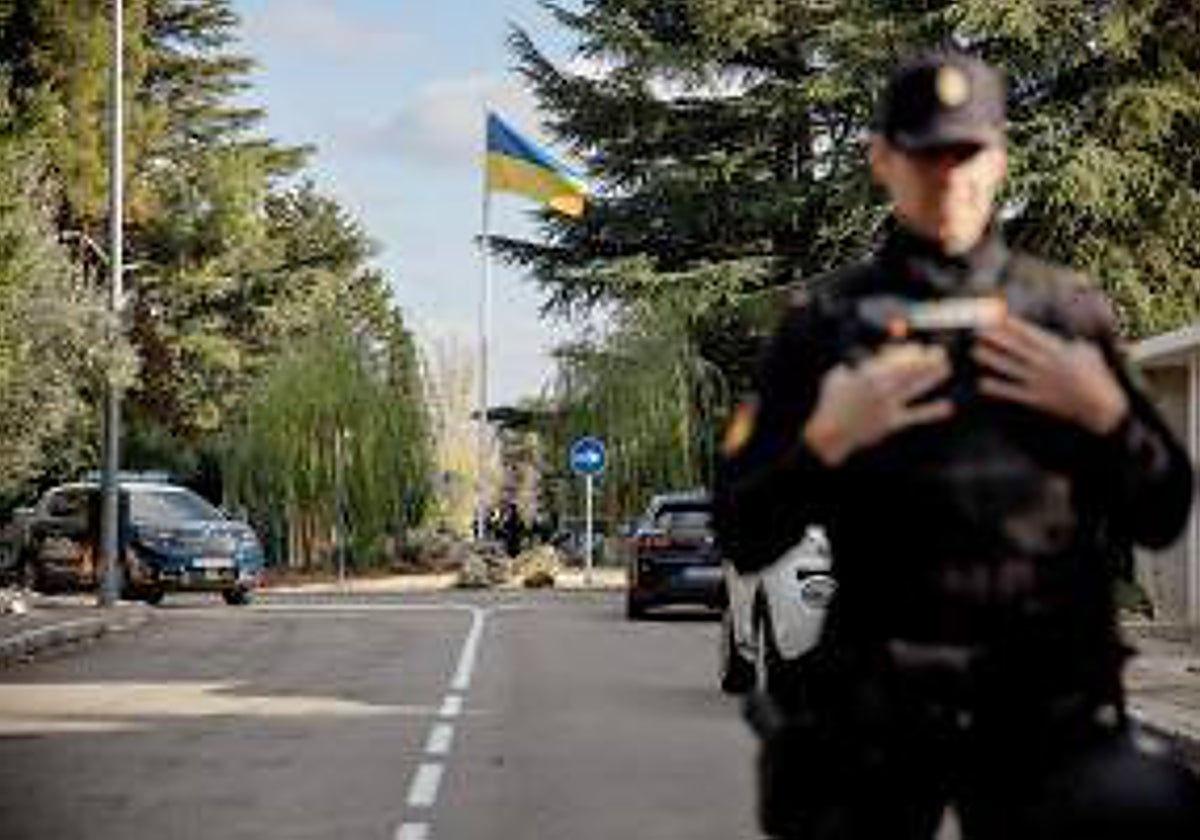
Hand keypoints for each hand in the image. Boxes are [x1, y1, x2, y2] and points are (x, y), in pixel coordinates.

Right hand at [804, 343, 954, 466]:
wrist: (829, 433)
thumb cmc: (831, 403)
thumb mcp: (837, 376)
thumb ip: (855, 365)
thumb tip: (873, 357)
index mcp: (867, 375)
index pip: (893, 359)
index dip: (909, 352)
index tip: (919, 347)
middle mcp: (881, 388)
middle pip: (909, 370)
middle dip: (926, 360)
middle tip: (940, 352)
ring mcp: (888, 406)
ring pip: (914, 388)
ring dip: (932, 377)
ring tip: (946, 368)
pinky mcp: (892, 423)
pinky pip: (915, 416)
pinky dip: (931, 412)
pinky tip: (947, 407)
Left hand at [972, 316, 1128, 434]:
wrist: (1102, 406)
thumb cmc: (1097, 376)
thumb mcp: (1087, 350)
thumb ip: (1070, 339)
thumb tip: (1065, 329)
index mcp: (1058, 349)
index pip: (1030, 333)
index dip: (1012, 324)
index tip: (997, 315)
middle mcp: (1045, 364)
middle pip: (1016, 348)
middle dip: (996, 337)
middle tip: (977, 328)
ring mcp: (1039, 382)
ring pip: (1010, 368)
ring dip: (991, 359)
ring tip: (975, 350)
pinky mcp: (1036, 399)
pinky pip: (1012, 392)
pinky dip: (997, 388)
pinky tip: (981, 383)